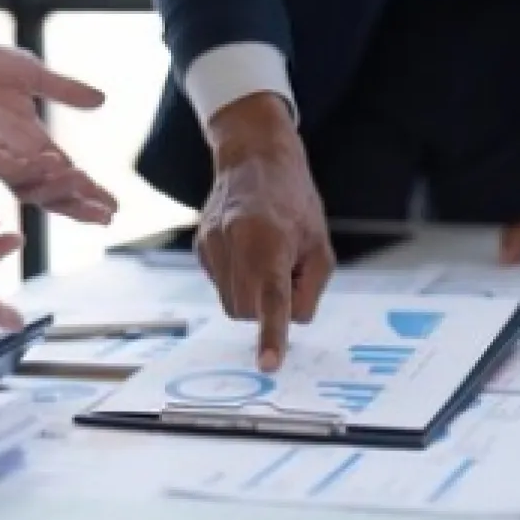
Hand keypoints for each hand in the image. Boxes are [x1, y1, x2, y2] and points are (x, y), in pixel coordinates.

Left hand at [0, 38, 117, 223]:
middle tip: (104, 214)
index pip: (66, 174)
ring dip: (57, 187)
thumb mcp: (33, 74)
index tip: (114, 205)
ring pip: (30, 187)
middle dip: (78, 204)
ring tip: (82, 184)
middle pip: (51, 192)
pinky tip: (48, 164)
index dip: (89, 191)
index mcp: (31, 140)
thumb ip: (65, 90)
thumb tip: (102, 99)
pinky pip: (4, 165)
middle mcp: (16, 154)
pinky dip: (27, 168)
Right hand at [197, 94, 333, 371]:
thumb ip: (310, 288)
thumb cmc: (294, 199)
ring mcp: (210, 243)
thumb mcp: (320, 242)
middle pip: (247, 310)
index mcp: (268, 239)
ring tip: (266, 257)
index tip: (268, 363)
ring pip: (231, 304)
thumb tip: (289, 320)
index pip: (271, 297)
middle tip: (287, 271)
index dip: (271, 334)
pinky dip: (238, 280)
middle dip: (267, 307)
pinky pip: (220, 285)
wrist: (253, 156)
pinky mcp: (199, 245)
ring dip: (252, 295)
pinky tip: (248, 251)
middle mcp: (232, 241)